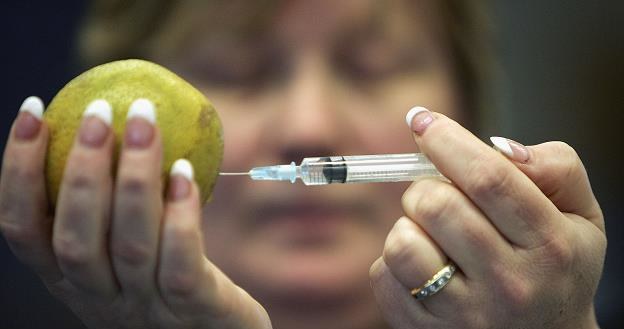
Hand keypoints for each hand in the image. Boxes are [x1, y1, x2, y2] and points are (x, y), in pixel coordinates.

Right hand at [0, 97, 270, 328]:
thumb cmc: (170, 280)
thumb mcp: (129, 247)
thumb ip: (113, 204)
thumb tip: (117, 122)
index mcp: (72, 280)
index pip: (23, 230)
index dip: (18, 171)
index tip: (34, 112)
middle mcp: (100, 299)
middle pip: (75, 238)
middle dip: (80, 169)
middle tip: (97, 110)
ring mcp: (147, 309)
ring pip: (129, 245)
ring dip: (132, 178)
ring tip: (144, 123)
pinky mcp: (194, 310)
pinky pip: (181, 264)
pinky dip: (179, 217)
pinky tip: (184, 172)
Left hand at [370, 109, 605, 328]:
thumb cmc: (557, 264)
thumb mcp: (580, 214)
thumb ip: (554, 168)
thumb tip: (499, 146)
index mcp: (550, 246)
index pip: (488, 179)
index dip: (446, 140)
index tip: (422, 121)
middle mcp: (510, 285)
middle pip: (436, 205)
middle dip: (426, 184)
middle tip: (440, 193)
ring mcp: (466, 315)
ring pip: (402, 242)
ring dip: (408, 224)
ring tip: (432, 232)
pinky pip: (383, 275)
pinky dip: (393, 259)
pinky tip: (424, 263)